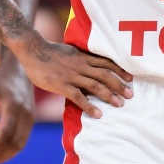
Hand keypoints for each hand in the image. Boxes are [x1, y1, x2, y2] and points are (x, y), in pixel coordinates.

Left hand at [0, 50, 34, 163]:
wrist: (20, 69)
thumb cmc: (0, 80)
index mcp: (14, 105)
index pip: (6, 130)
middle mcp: (25, 113)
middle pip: (16, 141)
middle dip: (2, 155)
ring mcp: (30, 117)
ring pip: (22, 142)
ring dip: (8, 155)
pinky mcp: (31, 119)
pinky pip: (24, 138)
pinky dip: (13, 148)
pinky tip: (1, 152)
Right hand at [11, 31, 131, 118]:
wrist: (33, 50)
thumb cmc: (49, 51)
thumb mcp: (69, 50)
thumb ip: (80, 58)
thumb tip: (89, 63)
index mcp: (83, 56)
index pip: (106, 63)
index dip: (119, 70)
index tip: (130, 78)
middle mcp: (81, 65)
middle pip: (105, 75)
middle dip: (119, 85)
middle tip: (130, 95)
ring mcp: (72, 75)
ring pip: (95, 85)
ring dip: (109, 95)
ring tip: (120, 104)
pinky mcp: (62, 85)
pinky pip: (79, 97)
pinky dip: (90, 106)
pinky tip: (98, 114)